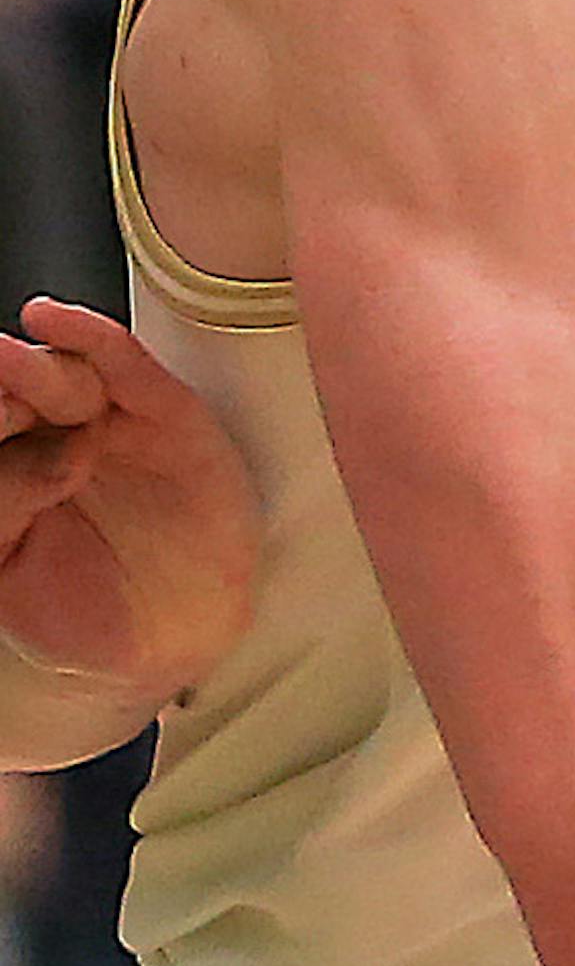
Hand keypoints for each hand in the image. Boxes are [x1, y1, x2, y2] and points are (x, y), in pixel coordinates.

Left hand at [0, 300, 256, 703]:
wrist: (167, 646)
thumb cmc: (84, 614)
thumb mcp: (9, 570)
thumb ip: (6, 504)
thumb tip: (47, 456)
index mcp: (8, 469)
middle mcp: (53, 437)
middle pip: (15, 392)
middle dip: (1, 391)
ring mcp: (108, 422)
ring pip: (62, 375)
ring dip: (31, 366)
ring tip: (9, 363)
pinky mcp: (165, 413)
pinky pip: (124, 365)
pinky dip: (91, 337)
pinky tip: (55, 319)